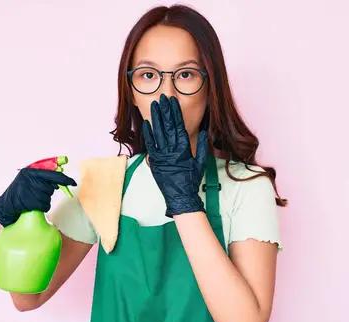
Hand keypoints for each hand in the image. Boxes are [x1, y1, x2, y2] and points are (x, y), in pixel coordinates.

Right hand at [0, 168, 76, 226]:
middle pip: (50, 187)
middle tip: (37, 194)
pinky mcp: (27, 202)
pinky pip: (43, 205)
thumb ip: (43, 178)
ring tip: (32, 200)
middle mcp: (28, 179)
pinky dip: (41, 207)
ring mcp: (27, 190)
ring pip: (47, 197)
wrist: (5, 206)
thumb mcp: (29, 181)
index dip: (64, 179)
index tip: (72, 182)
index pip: (52, 174)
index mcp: (30, 172)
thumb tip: (59, 182)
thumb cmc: (20, 193)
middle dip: (47, 192)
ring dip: (43, 201)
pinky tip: (33, 206)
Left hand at [142, 94, 208, 217]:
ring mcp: (162, 155)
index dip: (175, 112)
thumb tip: (203, 132)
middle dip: (165, 110)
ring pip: (158, 132)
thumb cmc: (191, 181)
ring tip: (154, 105)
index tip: (173, 101)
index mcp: (184, 149)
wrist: (180, 197)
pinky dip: (148, 134)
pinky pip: (150, 145)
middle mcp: (172, 150)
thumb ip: (202, 146)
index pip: (179, 126)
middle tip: (162, 97)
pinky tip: (146, 122)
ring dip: (156, 117)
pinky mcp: (155, 161)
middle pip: (168, 126)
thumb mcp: (200, 163)